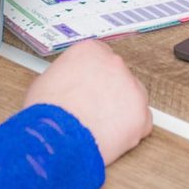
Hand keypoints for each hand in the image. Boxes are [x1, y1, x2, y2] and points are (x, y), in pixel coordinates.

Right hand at [23, 39, 151, 164]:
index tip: (90, 88)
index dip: (94, 76)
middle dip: (109, 91)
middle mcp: (113, 63)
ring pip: (133, 96)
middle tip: (95, 108)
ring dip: (122, 108)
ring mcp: (130, 87)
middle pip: (117, 75)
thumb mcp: (46, 79)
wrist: (56, 137)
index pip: (100, 58)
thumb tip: (65, 85)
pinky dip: (132, 130)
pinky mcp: (140, 114)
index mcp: (90, 50)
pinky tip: (115, 136)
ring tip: (103, 125)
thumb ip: (65, 76)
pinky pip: (142, 121)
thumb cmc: (46, 112)